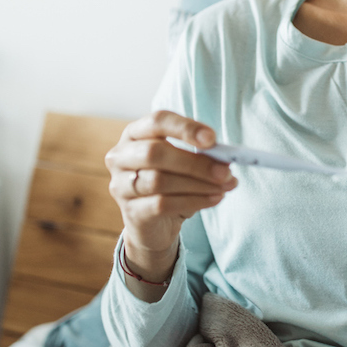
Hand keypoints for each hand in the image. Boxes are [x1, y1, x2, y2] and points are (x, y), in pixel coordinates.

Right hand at [104, 110, 235, 291]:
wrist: (154, 225)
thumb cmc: (171, 184)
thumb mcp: (184, 163)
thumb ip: (200, 154)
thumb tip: (225, 158)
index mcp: (135, 133)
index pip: (157, 121)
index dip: (185, 128)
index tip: (212, 139)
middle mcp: (121, 156)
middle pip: (155, 152)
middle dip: (194, 162)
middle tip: (225, 171)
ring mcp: (121, 185)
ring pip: (159, 180)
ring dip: (198, 184)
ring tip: (224, 187)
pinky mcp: (130, 212)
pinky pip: (162, 204)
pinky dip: (193, 201)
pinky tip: (214, 199)